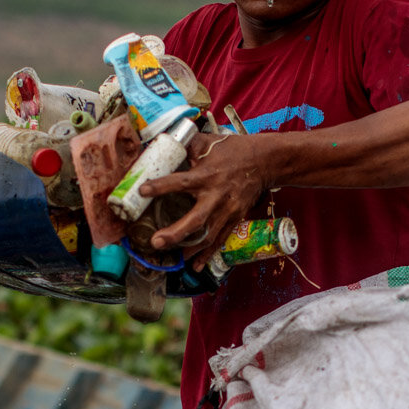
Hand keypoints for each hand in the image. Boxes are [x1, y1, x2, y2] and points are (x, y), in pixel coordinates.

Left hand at [138, 132, 270, 262]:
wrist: (265, 162)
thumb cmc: (234, 149)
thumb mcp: (209, 142)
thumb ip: (186, 147)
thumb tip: (162, 150)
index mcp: (207, 175)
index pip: (181, 182)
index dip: (161, 186)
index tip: (142, 191)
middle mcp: (217, 196)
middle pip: (196, 219)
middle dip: (175, 233)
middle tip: (156, 242)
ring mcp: (227, 211)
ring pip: (208, 236)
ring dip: (189, 250)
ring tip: (171, 259)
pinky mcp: (235, 219)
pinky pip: (220, 240)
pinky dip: (207, 255)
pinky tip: (195, 266)